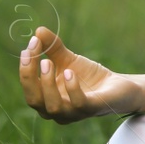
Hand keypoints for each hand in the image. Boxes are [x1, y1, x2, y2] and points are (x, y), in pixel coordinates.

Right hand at [18, 26, 140, 123]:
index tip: (30, 45)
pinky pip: (79, 104)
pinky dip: (72, 88)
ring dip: (47, 84)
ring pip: (53, 106)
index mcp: (46, 100)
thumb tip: (38, 30)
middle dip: (30, 77)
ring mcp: (74, 113)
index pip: (29, 88)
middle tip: (34, 54)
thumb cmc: (88, 76)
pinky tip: (70, 72)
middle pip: (34, 100)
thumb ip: (53, 48)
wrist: (118, 86)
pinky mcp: (93, 108)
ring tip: (48, 62)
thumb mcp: (69, 60)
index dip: (25, 68)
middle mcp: (57, 111)